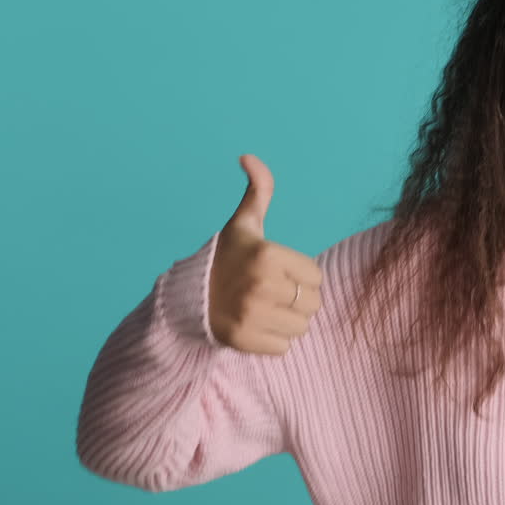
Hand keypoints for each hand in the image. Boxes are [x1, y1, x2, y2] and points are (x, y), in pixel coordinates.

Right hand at [209, 154, 323, 355]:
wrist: (188, 298)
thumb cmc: (226, 258)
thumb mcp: (244, 224)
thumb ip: (258, 191)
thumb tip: (248, 157)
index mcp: (268, 255)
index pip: (316, 277)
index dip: (301, 277)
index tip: (278, 273)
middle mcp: (260, 284)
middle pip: (312, 304)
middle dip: (298, 300)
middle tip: (272, 294)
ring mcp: (251, 314)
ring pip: (301, 327)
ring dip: (288, 322)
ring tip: (265, 310)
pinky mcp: (244, 340)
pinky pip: (284, 347)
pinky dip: (274, 341)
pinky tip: (256, 326)